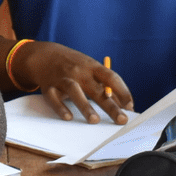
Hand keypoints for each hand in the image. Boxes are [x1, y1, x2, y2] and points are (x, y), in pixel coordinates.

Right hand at [14, 41, 131, 123]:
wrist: (45, 55)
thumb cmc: (75, 65)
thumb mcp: (91, 69)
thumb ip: (106, 86)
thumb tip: (125, 105)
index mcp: (93, 67)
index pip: (111, 78)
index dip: (122, 91)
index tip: (130, 106)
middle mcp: (79, 72)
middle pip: (97, 89)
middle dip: (110, 106)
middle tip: (121, 120)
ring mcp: (63, 78)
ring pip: (75, 91)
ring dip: (85, 106)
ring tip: (94, 120)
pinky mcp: (49, 87)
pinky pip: (54, 98)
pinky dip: (60, 107)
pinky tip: (68, 117)